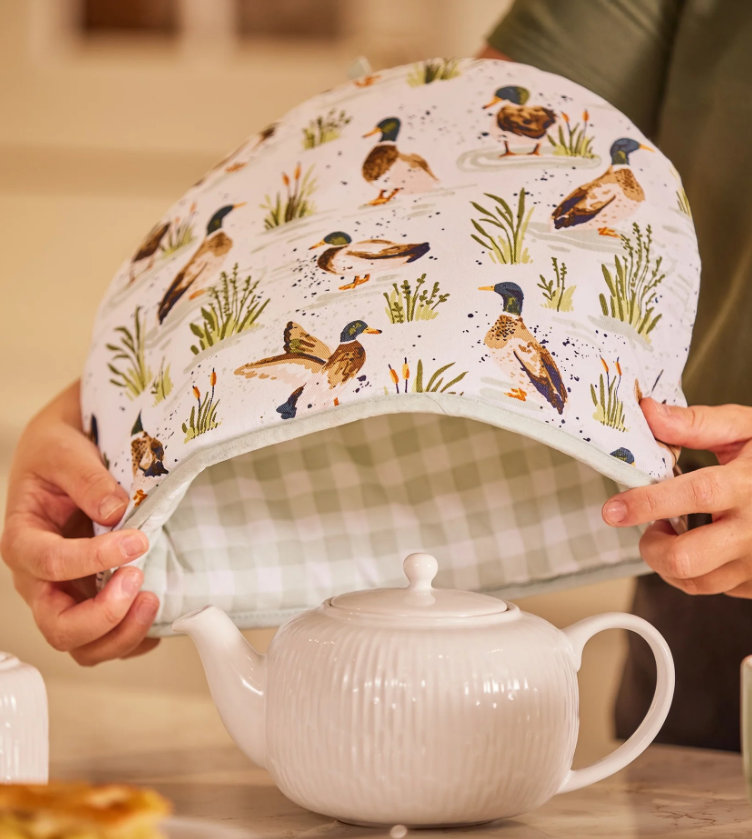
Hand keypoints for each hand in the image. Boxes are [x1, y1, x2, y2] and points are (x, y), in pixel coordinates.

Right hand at [1, 381, 159, 663]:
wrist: (66, 456)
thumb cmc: (56, 453)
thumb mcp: (64, 451)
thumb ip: (86, 478)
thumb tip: (115, 510)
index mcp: (24, 539)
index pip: (48, 563)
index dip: (91, 559)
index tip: (135, 541)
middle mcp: (41, 578)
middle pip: (57, 625)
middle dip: (102, 615)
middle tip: (138, 582)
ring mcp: (68, 593)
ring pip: (83, 644)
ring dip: (120, 634)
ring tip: (152, 600)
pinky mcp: (94, 598)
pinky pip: (108, 638)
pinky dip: (134, 637)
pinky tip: (158, 615)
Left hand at [602, 398, 751, 596]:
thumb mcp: (746, 430)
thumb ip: (697, 424)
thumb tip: (650, 414)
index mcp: (748, 485)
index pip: (694, 495)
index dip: (648, 503)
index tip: (614, 509)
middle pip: (686, 558)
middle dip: (651, 547)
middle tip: (651, 527)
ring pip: (693, 582)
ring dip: (666, 562)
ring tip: (674, 533)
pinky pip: (712, 588)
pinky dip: (692, 572)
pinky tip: (699, 547)